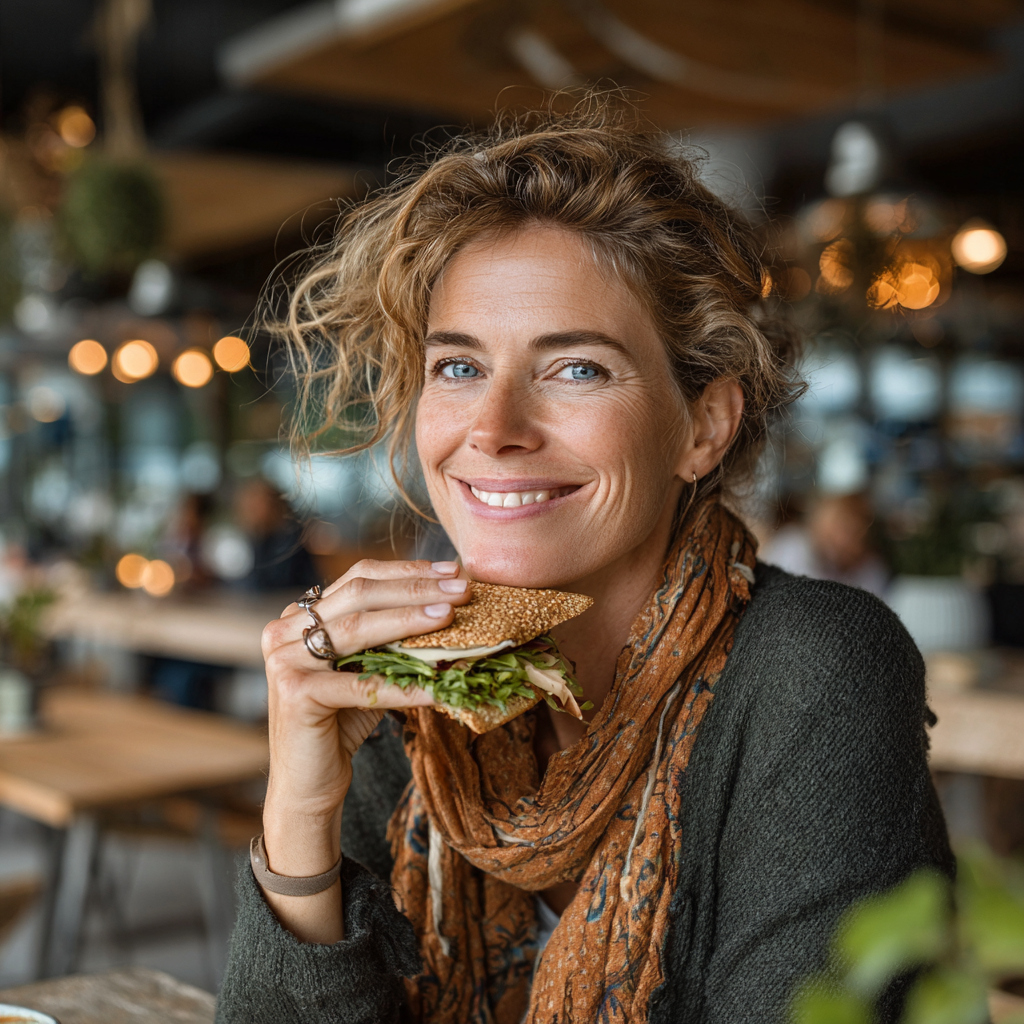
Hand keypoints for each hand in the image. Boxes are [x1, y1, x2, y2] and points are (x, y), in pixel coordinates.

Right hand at [258, 558, 469, 941]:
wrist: (307, 784)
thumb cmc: (342, 721)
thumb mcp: (367, 667)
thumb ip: (390, 637)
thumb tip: (452, 607)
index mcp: (300, 616)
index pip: (360, 577)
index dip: (407, 571)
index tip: (452, 571)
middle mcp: (284, 630)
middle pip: (360, 594)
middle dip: (416, 587)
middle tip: (462, 587)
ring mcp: (285, 660)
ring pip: (358, 628)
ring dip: (410, 620)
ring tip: (450, 616)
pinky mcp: (296, 694)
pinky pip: (362, 684)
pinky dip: (404, 684)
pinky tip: (438, 684)